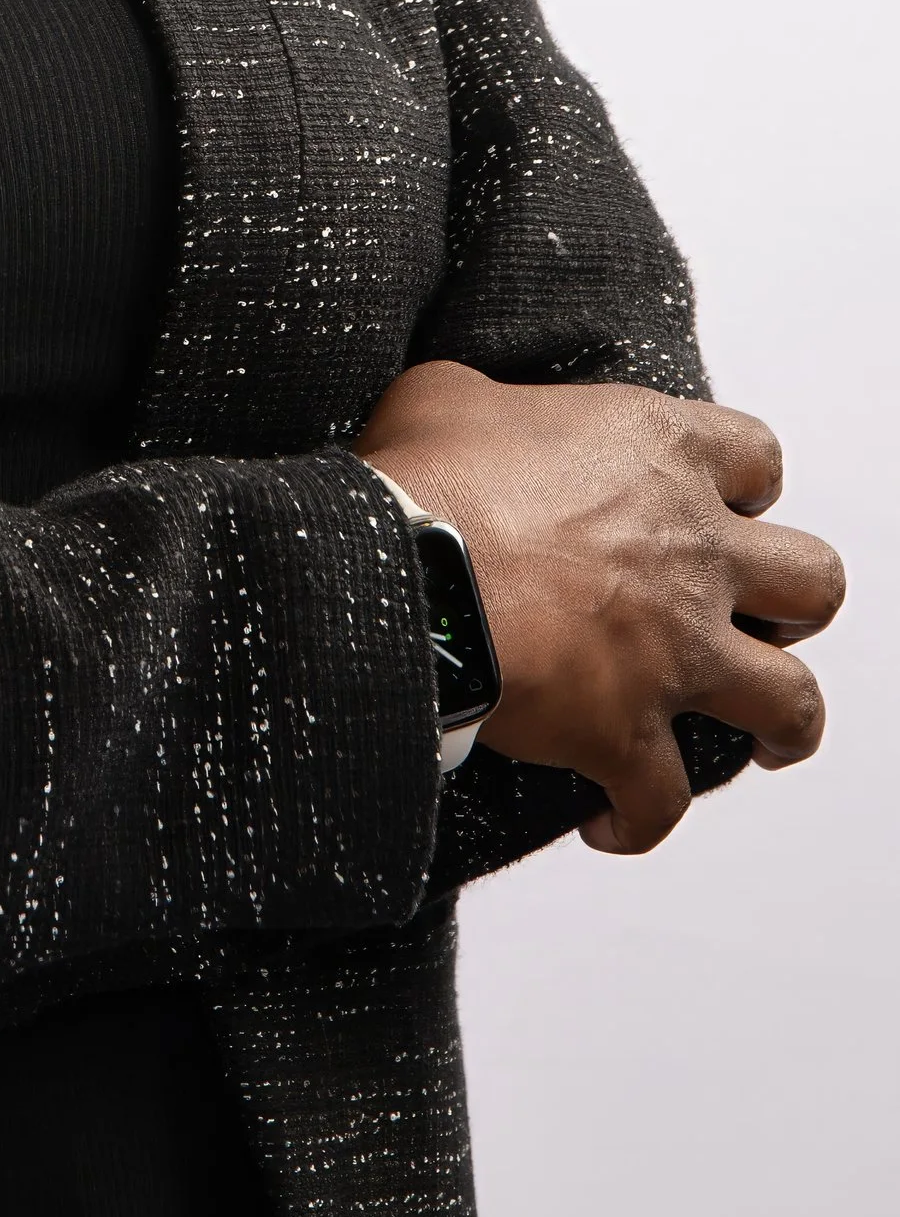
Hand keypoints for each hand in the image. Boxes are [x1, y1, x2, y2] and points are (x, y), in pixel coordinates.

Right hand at [357, 357, 843, 856]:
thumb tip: (474, 420)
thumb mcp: (450, 394)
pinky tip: (610, 822)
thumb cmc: (426, 480)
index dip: (746, 485)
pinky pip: (663, 801)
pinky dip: (640, 819)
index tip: (720, 505)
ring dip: (781, 726)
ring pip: (792, 701)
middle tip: (754, 619)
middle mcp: (692, 551)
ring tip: (760, 740)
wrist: (405, 573)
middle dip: (793, 608)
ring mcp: (676, 649)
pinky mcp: (629, 732)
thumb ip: (496, 404)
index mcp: (658, 453)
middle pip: (811, 584)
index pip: (756, 457)